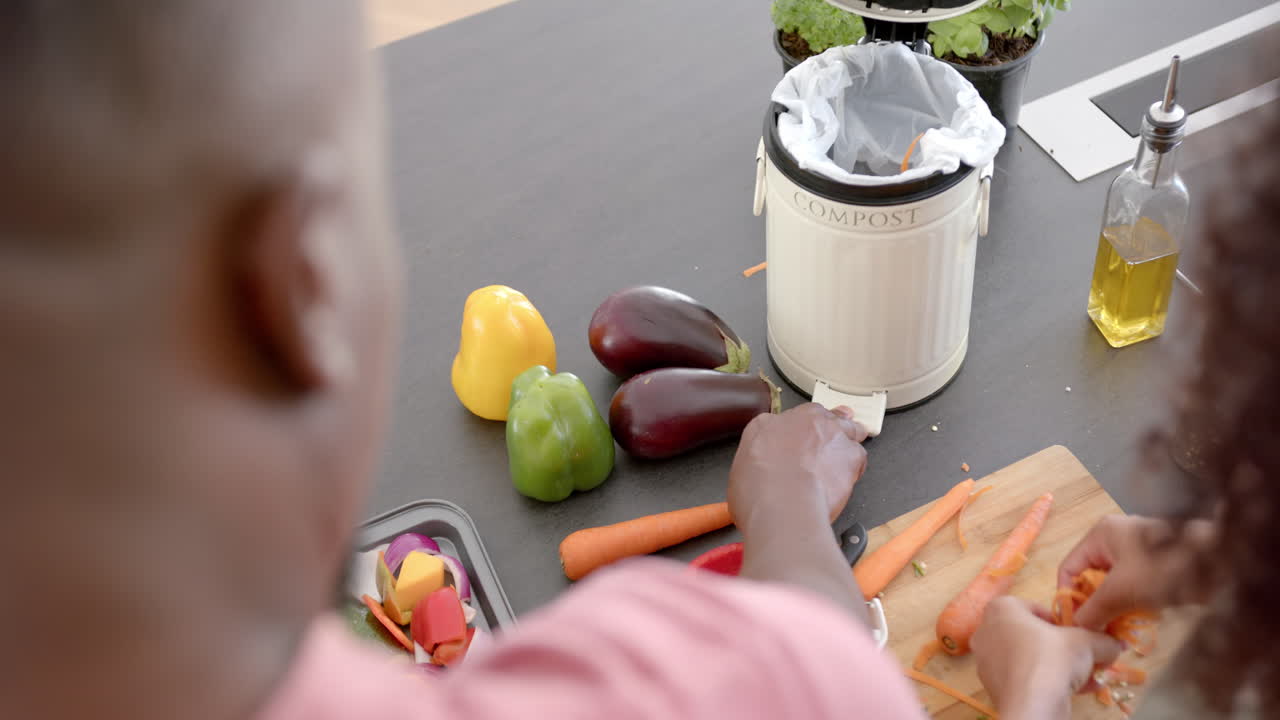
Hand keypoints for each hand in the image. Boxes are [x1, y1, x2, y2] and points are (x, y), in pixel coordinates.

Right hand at [729, 403, 868, 616]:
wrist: (784, 503)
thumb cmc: (757, 491)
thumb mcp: (740, 467)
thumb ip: (756, 454)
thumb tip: (760, 459)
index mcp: (770, 422)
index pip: (788, 417)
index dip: (798, 428)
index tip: (800, 435)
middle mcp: (801, 422)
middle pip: (822, 416)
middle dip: (829, 423)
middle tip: (832, 432)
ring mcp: (829, 435)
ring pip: (847, 429)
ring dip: (849, 438)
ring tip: (847, 451)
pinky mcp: (851, 455)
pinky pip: (859, 455)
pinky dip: (856, 465)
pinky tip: (850, 475)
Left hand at [972, 597, 1123, 719]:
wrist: (1032, 705)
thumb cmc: (1052, 658)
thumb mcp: (1087, 642)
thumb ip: (1102, 639)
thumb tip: (1116, 644)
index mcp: (1001, 608)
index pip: (1035, 607)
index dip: (1062, 620)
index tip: (1079, 633)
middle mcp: (987, 631)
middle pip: (1033, 635)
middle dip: (1062, 646)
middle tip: (1086, 656)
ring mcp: (987, 660)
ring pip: (1030, 659)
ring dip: (1059, 666)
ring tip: (1088, 676)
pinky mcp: (994, 686)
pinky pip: (1026, 678)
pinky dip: (1048, 682)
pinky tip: (1078, 691)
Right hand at [1057, 515, 1215, 629]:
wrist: (1219, 565)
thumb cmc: (1163, 569)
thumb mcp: (1121, 591)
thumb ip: (1093, 609)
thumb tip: (1076, 627)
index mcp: (1100, 535)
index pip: (1069, 567)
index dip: (1067, 596)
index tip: (1072, 624)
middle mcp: (1115, 539)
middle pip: (1090, 578)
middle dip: (1093, 605)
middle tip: (1097, 632)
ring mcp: (1137, 552)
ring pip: (1113, 586)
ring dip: (1114, 609)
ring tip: (1118, 631)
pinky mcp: (1155, 566)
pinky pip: (1132, 588)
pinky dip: (1132, 606)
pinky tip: (1138, 623)